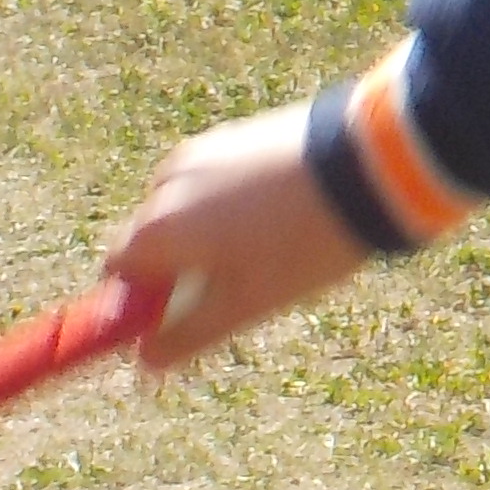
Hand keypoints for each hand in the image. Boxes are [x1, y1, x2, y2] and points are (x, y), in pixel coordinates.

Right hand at [103, 102, 371, 372]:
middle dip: (184, 265)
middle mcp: (167, 182)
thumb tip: (145, 359)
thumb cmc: (303, 241)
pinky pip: (222, 177)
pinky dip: (239, 200)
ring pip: (192, 206)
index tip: (186, 312)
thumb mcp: (245, 304)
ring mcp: (205, 149)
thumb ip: (186, 336)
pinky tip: (289, 212)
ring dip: (214, 232)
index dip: (145, 298)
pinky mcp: (242, 129)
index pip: (119, 271)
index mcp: (156, 227)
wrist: (370, 162)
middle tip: (243, 281)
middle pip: (155, 236)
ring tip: (277, 244)